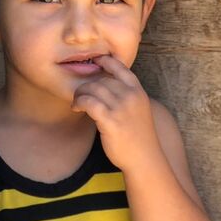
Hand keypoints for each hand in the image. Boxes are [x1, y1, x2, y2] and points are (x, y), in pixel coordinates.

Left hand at [70, 54, 161, 173]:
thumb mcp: (138, 110)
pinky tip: (76, 107)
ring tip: (76, 102)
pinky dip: (79, 102)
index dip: (106, 62)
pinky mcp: (110, 121)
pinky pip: (89, 102)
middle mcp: (131, 97)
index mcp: (138, 92)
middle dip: (86, 84)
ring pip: (93, 89)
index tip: (95, 62)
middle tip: (79, 93)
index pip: (121, 68)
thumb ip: (126, 96)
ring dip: (80, 93)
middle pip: (101, 79)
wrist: (144, 158)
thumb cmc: (138, 136)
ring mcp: (121, 108)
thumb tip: (105, 85)